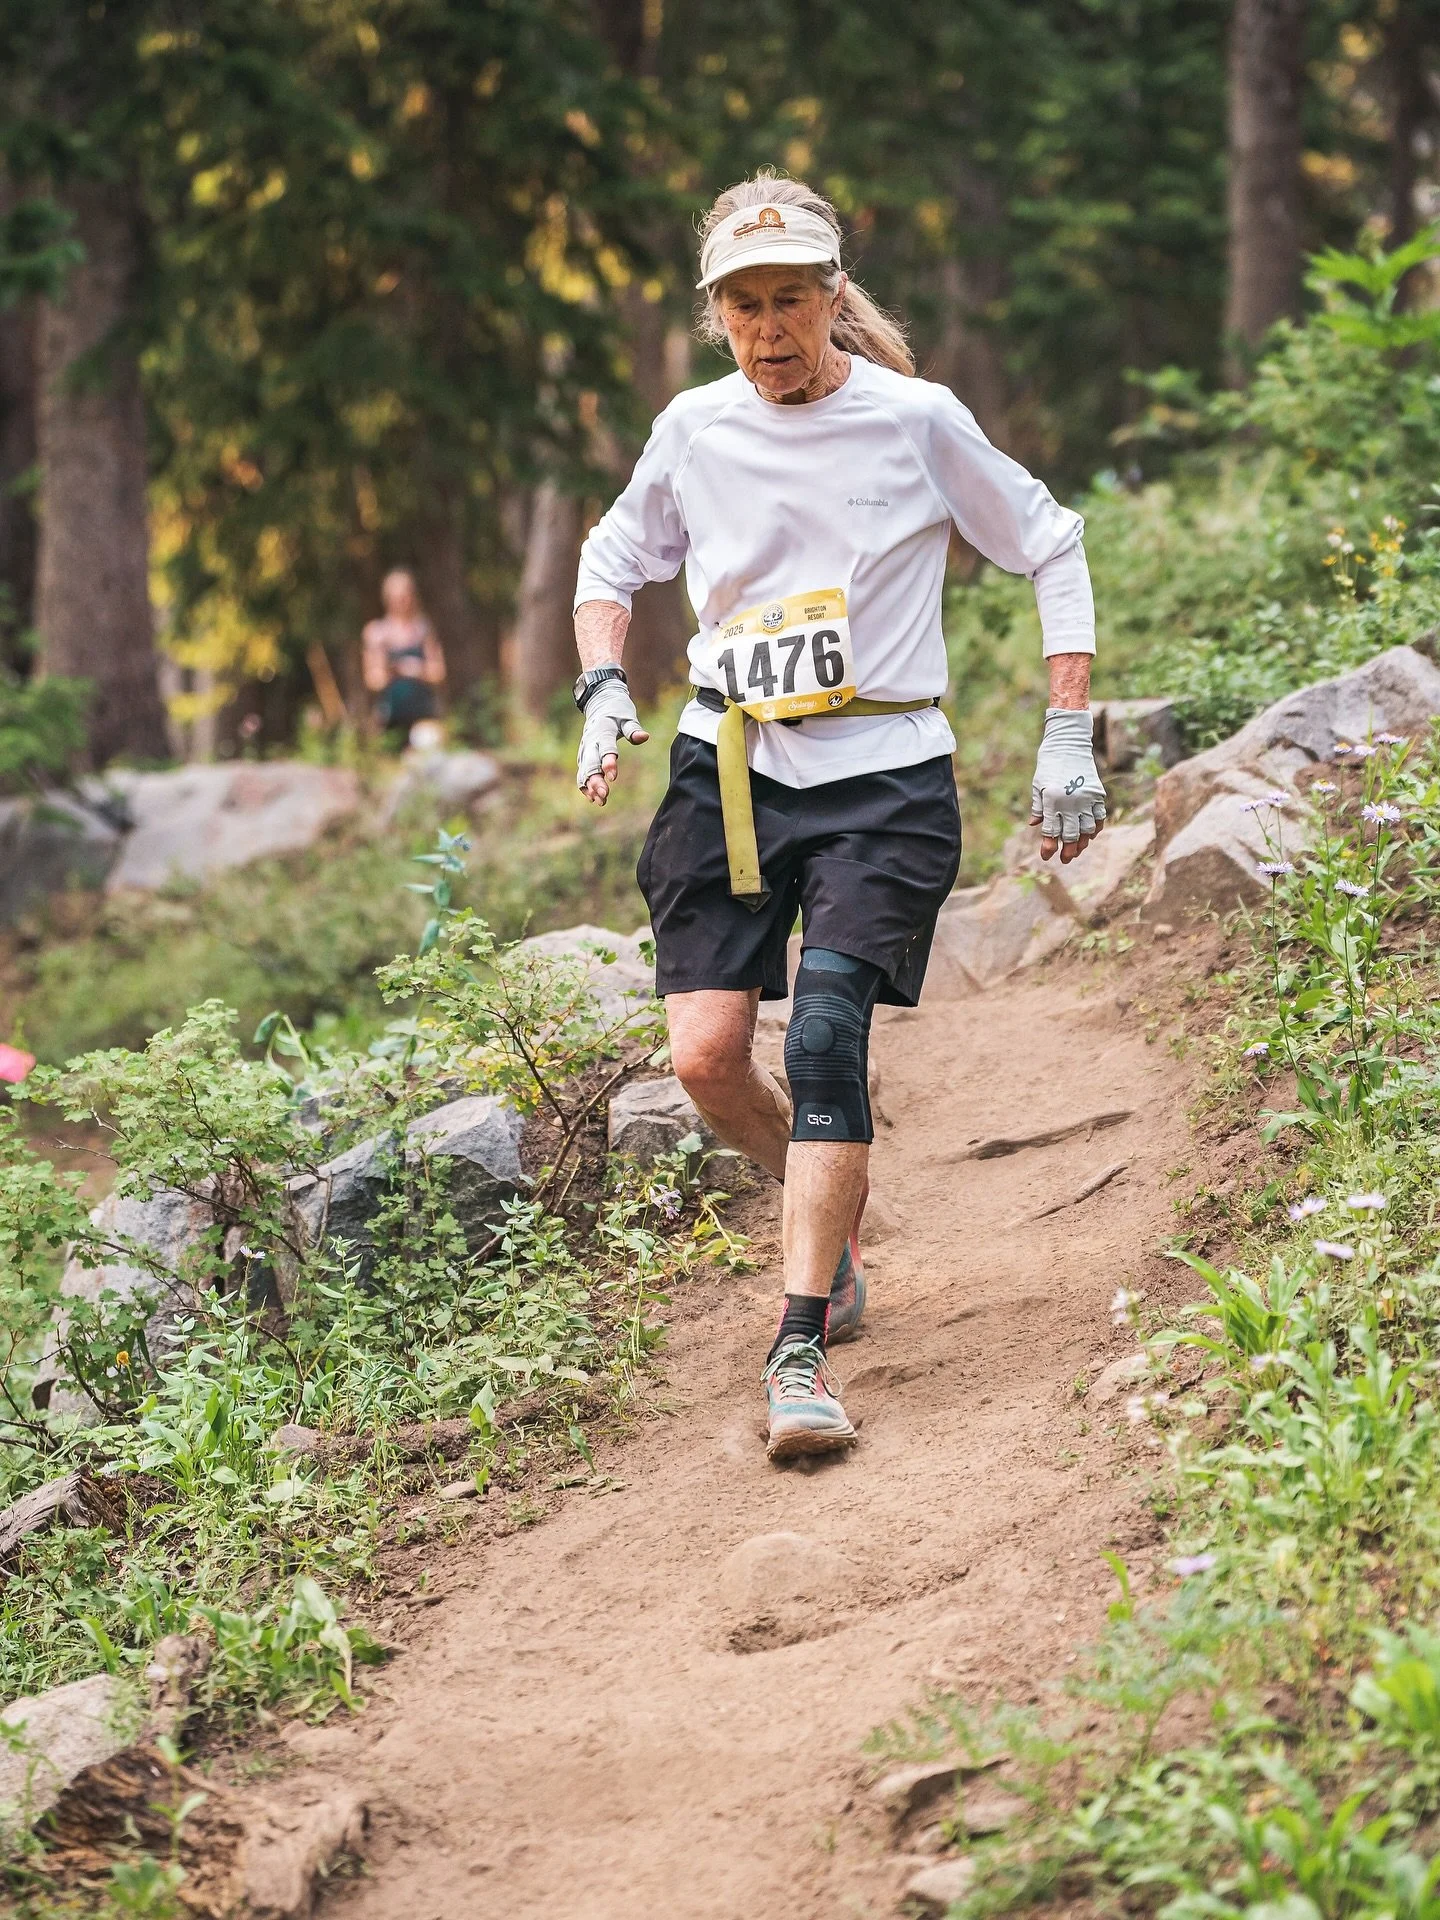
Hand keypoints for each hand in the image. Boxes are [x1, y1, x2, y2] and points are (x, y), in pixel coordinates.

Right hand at [578, 680, 648, 803]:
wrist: (599, 702)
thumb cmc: (617, 710)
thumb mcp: (628, 716)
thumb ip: (634, 729)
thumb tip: (644, 737)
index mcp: (603, 731)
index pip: (605, 748)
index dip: (608, 763)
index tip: (613, 777)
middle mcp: (591, 741)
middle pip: (590, 764)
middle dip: (596, 780)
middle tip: (604, 795)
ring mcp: (585, 749)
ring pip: (584, 771)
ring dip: (590, 786)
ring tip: (600, 801)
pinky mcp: (583, 755)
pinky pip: (581, 772)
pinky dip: (585, 785)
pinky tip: (593, 798)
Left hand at [1029, 707, 1106, 863]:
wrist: (1068, 743)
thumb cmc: (1048, 764)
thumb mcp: (1038, 785)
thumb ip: (1038, 807)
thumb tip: (1034, 825)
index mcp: (1051, 800)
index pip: (1051, 831)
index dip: (1048, 847)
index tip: (1046, 857)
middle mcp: (1069, 802)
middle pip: (1071, 835)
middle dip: (1068, 850)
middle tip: (1065, 859)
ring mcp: (1085, 798)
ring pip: (1087, 829)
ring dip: (1083, 843)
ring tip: (1078, 850)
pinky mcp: (1097, 793)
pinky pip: (1099, 817)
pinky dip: (1096, 828)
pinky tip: (1091, 835)